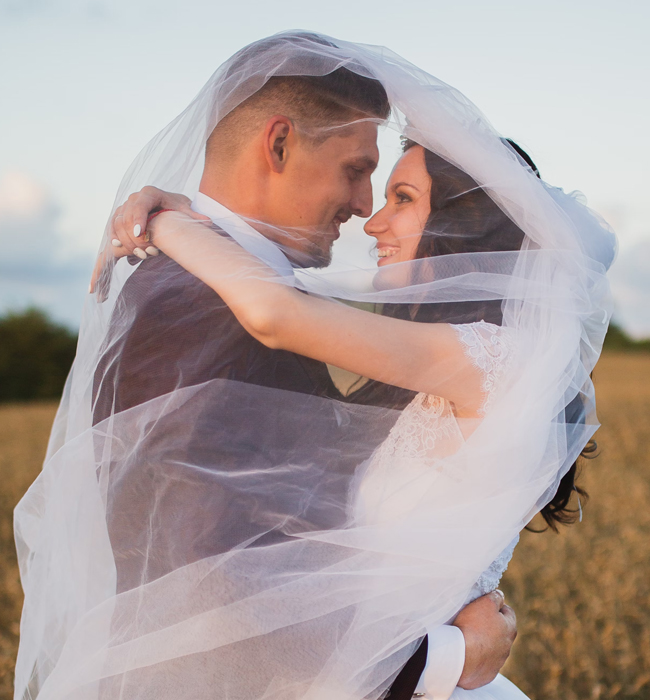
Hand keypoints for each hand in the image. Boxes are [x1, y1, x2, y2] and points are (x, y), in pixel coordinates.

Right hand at [89, 187, 205, 294]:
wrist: (166, 204)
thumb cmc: (177, 207)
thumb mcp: (185, 209)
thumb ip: (193, 216)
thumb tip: (208, 222)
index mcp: (148, 194)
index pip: (139, 205)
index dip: (138, 220)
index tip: (141, 234)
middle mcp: (131, 201)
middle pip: (126, 221)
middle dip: (136, 239)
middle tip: (150, 254)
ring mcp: (122, 213)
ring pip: (116, 229)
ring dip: (127, 245)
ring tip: (143, 257)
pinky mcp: (118, 226)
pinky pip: (109, 239)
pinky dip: (106, 254)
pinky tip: (108, 266)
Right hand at [453, 590, 516, 689]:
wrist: (461, 657)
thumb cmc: (473, 626)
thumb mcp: (486, 603)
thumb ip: (495, 597)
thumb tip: (500, 595)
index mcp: (510, 628)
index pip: (508, 611)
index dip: (496, 605)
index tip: (484, 604)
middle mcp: (507, 646)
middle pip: (501, 630)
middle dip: (490, 624)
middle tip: (474, 619)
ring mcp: (497, 662)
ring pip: (493, 647)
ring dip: (484, 641)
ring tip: (468, 636)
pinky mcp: (487, 674)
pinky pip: (483, 662)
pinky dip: (477, 656)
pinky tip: (467, 651)